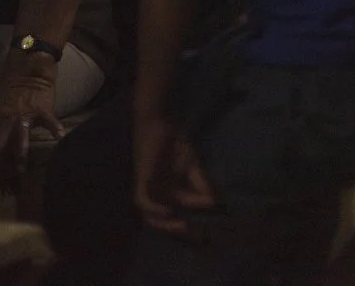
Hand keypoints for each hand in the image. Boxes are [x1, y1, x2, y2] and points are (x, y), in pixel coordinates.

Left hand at [0, 64, 63, 193]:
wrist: (26, 69)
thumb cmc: (7, 89)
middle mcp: (2, 119)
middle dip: (1, 172)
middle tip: (8, 187)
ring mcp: (21, 114)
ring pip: (18, 141)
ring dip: (19, 160)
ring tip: (22, 175)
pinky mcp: (40, 108)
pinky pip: (48, 121)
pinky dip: (54, 129)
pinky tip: (60, 138)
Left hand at [134, 110, 216, 236]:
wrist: (159, 121)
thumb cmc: (173, 141)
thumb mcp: (192, 164)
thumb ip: (200, 182)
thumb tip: (214, 201)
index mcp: (169, 191)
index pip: (181, 212)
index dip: (194, 222)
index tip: (209, 228)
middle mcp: (157, 194)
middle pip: (163, 221)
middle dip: (179, 230)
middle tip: (196, 234)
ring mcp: (148, 188)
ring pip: (150, 217)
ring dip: (165, 225)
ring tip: (183, 226)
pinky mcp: (141, 180)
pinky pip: (142, 201)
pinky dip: (153, 209)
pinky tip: (168, 211)